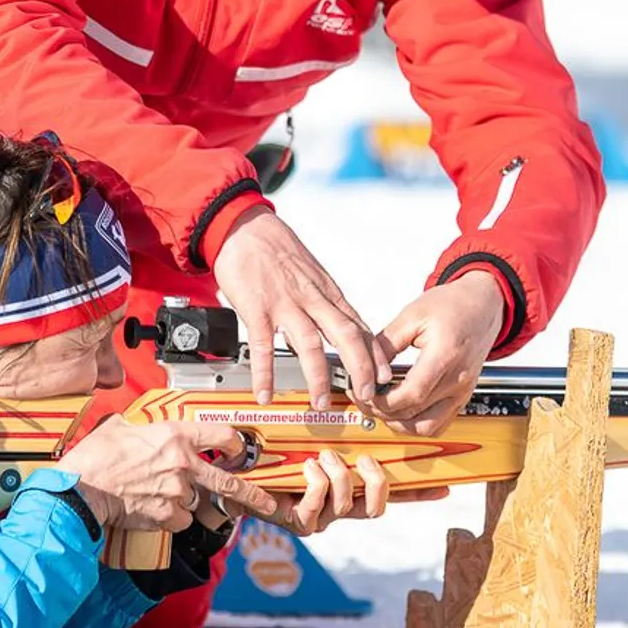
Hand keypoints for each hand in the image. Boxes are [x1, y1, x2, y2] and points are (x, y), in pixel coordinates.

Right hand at [57, 418, 278, 530]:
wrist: (82, 489)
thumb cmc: (95, 458)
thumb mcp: (119, 426)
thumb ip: (140, 426)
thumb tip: (139, 426)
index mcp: (174, 436)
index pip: (222, 435)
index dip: (237, 443)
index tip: (241, 449)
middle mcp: (182, 465)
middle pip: (230, 482)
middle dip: (253, 494)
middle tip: (267, 501)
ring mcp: (177, 493)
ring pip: (197, 503)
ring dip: (187, 502)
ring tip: (162, 495)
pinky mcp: (167, 517)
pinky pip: (180, 520)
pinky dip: (173, 518)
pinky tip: (155, 509)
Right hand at [211, 206, 382, 408]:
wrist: (243, 225)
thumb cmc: (275, 248)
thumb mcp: (310, 273)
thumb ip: (322, 303)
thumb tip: (332, 332)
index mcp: (326, 291)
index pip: (358, 325)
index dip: (374, 353)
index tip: (384, 376)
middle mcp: (311, 297)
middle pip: (345, 334)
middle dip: (360, 368)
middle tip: (365, 395)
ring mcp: (284, 303)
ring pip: (309, 343)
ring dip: (317, 376)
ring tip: (319, 402)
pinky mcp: (256, 307)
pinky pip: (263, 345)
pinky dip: (265, 372)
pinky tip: (266, 392)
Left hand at [251, 451, 451, 535]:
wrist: (238, 472)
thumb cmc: (275, 454)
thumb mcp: (314, 436)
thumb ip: (341, 431)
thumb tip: (367, 410)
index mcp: (349, 485)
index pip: (392, 492)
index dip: (418, 493)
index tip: (443, 488)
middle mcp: (338, 504)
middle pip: (377, 507)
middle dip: (377, 483)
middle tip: (365, 460)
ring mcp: (320, 515)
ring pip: (347, 505)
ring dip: (339, 477)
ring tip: (324, 457)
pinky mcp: (298, 520)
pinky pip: (317, 508)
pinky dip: (316, 485)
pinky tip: (307, 469)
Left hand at [371, 270, 506, 436]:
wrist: (483, 305)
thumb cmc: (453, 306)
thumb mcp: (412, 315)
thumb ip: (386, 344)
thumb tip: (364, 366)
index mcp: (445, 355)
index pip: (412, 395)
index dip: (384, 402)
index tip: (365, 394)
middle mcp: (458, 379)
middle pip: (416, 415)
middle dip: (384, 413)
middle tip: (365, 400)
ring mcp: (462, 391)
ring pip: (428, 427)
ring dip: (400, 424)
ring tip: (381, 408)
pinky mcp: (462, 397)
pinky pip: (439, 424)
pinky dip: (417, 424)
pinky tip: (401, 411)